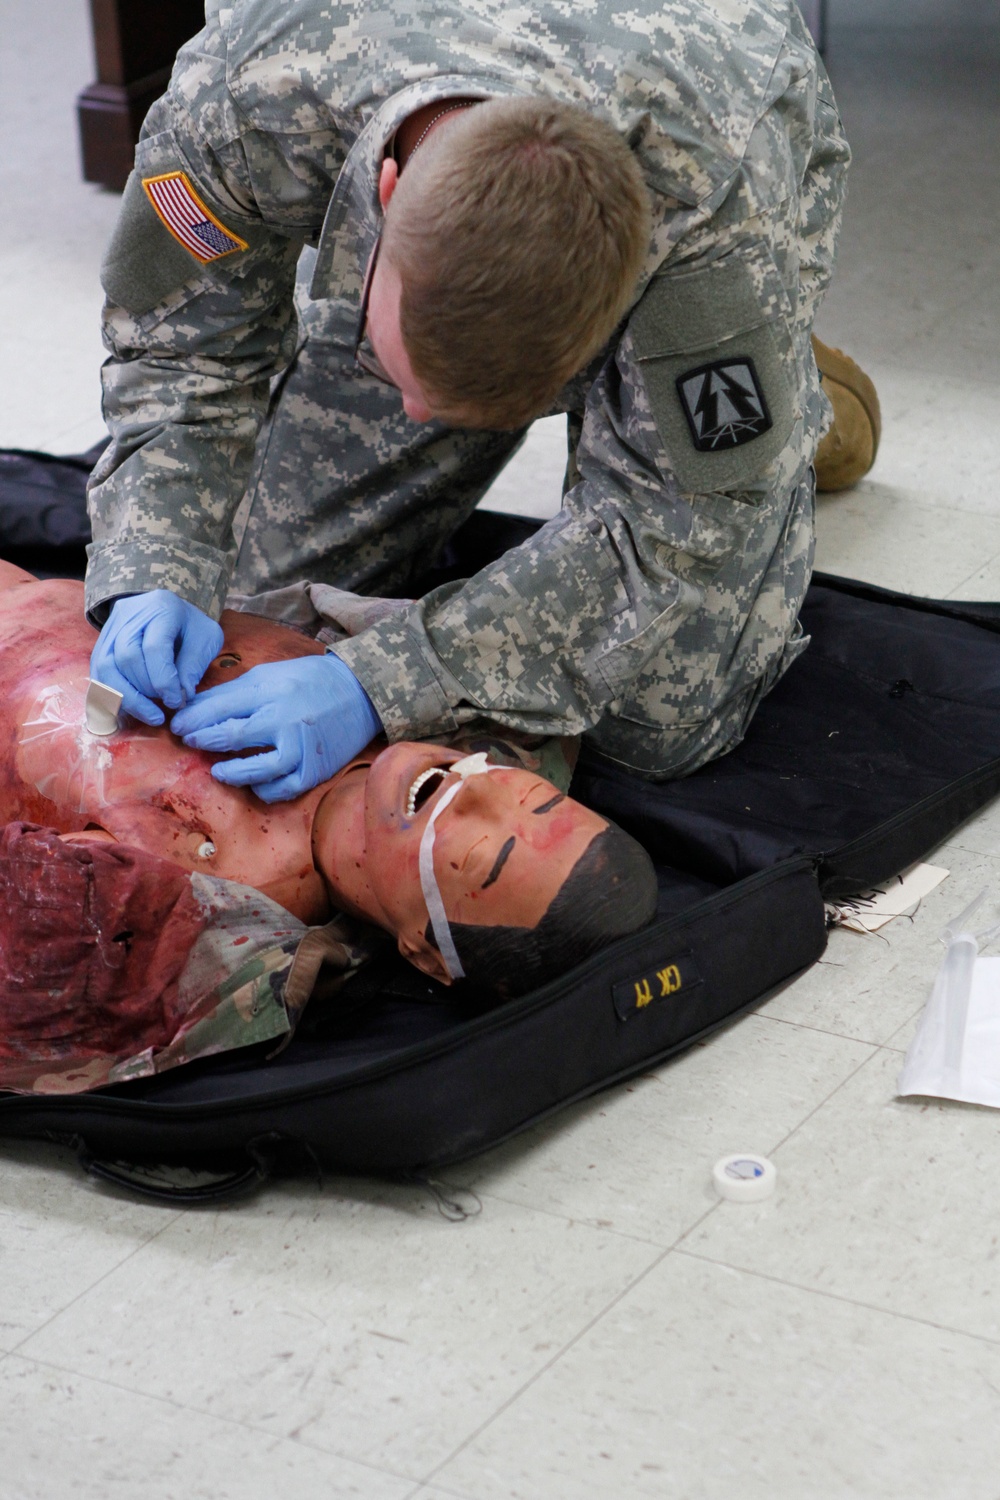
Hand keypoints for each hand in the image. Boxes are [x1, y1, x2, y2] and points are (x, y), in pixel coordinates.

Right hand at [90, 590, 223, 725]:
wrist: (168, 610)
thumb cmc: (190, 627)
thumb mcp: (206, 639)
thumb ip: (194, 665)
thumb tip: (181, 695)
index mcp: (161, 608)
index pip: (154, 648)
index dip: (163, 681)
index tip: (175, 702)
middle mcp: (130, 614)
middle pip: (126, 657)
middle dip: (145, 691)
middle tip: (162, 708)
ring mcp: (111, 628)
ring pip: (106, 667)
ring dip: (126, 697)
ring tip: (148, 713)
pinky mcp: (100, 643)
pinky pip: (97, 673)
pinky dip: (112, 695)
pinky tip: (130, 709)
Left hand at [170, 653, 382, 801]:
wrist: (360, 693)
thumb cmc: (309, 681)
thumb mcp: (269, 674)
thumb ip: (233, 692)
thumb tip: (193, 709)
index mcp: (272, 690)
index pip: (221, 706)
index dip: (193, 719)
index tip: (177, 726)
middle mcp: (286, 719)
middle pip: (234, 735)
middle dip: (204, 741)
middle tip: (190, 743)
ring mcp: (303, 747)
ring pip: (260, 769)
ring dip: (233, 773)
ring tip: (218, 771)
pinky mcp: (316, 769)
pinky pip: (284, 788)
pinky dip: (265, 789)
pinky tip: (254, 783)